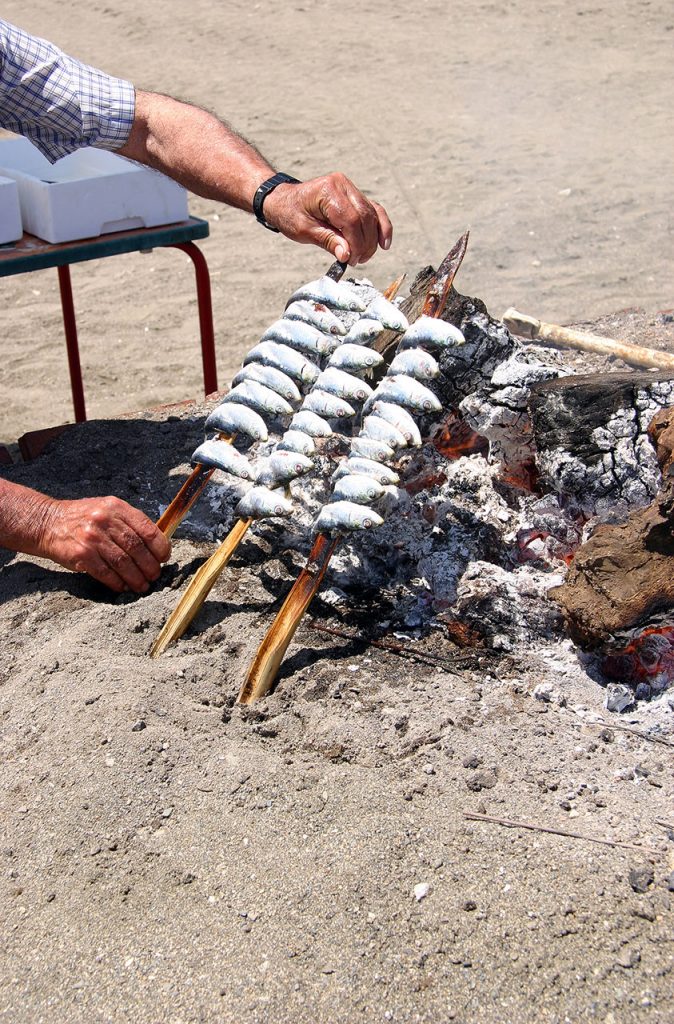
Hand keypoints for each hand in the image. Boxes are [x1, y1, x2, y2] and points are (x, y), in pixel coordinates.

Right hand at [39, 496, 170, 593]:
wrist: (48, 522)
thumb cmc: (83, 518)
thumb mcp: (107, 509)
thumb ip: (129, 522)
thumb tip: (156, 543)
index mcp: (116, 508)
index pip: (147, 529)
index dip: (160, 546)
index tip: (164, 557)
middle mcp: (105, 520)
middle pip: (137, 548)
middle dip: (150, 566)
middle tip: (154, 575)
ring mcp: (92, 538)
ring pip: (123, 563)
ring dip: (136, 578)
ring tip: (142, 585)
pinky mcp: (81, 555)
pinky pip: (106, 573)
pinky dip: (117, 583)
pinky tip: (123, 586)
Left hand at [263, 173, 392, 265]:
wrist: (283, 200)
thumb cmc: (290, 213)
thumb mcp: (304, 230)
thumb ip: (327, 241)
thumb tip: (347, 255)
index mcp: (328, 191)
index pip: (351, 220)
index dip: (356, 243)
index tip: (352, 260)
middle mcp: (343, 185)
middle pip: (365, 217)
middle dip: (365, 243)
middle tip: (358, 261)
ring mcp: (350, 188)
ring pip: (372, 215)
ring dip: (372, 238)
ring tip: (365, 256)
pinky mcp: (354, 195)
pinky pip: (373, 211)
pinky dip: (380, 226)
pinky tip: (384, 242)